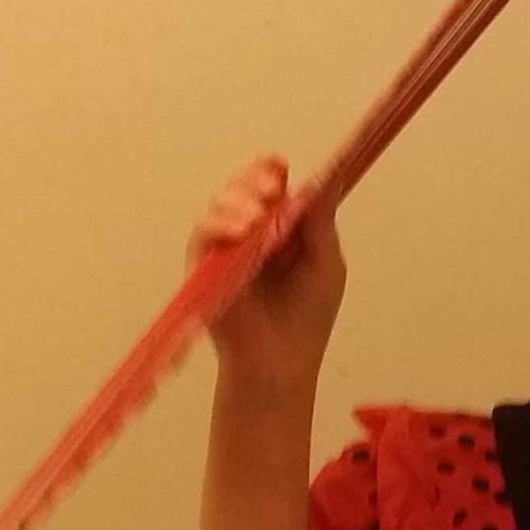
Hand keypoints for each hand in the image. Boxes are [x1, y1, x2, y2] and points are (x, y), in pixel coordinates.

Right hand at [187, 155, 345, 392]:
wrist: (280, 363)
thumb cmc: (307, 318)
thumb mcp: (325, 264)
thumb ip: (320, 222)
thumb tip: (326, 175)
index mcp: (279, 228)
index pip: (269, 187)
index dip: (270, 172)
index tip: (279, 166)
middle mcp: (248, 233)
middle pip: (241, 189)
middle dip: (253, 181)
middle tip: (271, 188)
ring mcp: (224, 249)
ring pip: (219, 206)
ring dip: (237, 202)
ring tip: (257, 215)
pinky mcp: (202, 268)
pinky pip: (203, 234)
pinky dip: (220, 226)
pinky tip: (242, 231)